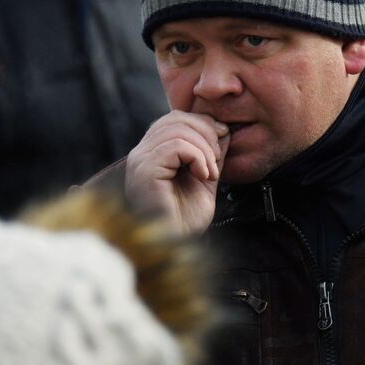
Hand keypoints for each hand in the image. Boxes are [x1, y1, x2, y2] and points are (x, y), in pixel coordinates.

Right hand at [123, 110, 229, 234]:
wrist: (174, 246)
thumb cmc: (186, 220)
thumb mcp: (205, 179)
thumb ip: (211, 155)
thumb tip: (224, 129)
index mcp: (152, 153)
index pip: (175, 118)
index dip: (203, 124)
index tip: (222, 142)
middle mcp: (141, 154)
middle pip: (176, 118)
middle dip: (206, 133)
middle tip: (217, 159)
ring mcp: (140, 161)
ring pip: (178, 130)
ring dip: (205, 149)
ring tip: (211, 173)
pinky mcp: (144, 170)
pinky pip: (175, 146)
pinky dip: (197, 157)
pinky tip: (203, 176)